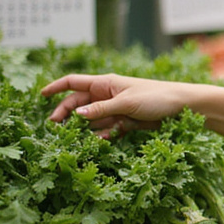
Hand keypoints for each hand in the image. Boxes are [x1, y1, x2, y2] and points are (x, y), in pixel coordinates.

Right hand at [41, 73, 193, 137]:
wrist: (182, 107)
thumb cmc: (156, 97)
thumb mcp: (126, 103)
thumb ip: (101, 109)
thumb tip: (77, 114)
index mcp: (105, 83)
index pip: (74, 82)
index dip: (56, 87)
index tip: (41, 95)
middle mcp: (108, 95)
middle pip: (79, 103)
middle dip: (66, 114)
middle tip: (55, 128)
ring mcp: (116, 109)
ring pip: (92, 119)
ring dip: (84, 128)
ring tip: (72, 139)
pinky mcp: (125, 122)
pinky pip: (107, 129)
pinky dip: (103, 135)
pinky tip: (101, 141)